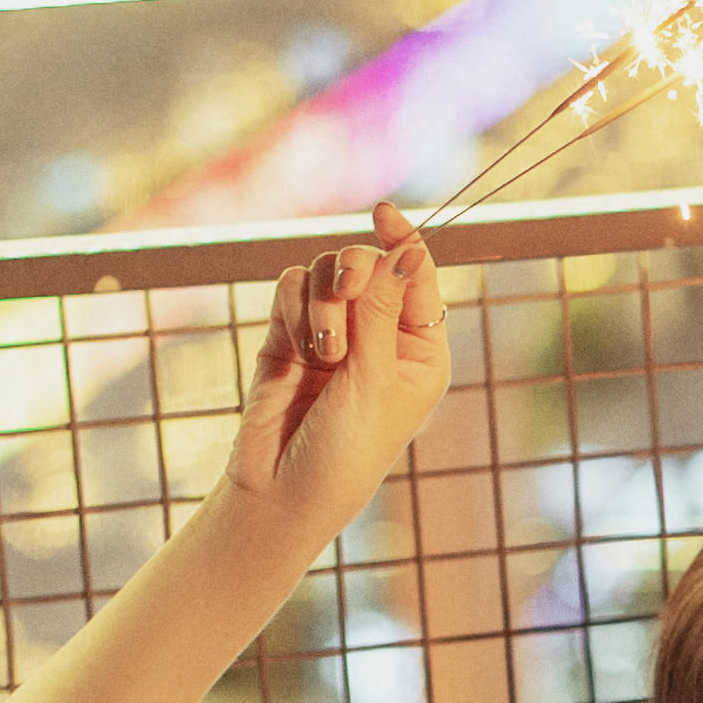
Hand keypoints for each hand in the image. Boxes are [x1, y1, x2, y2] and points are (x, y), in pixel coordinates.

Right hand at [228, 201, 450, 540]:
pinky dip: (291, 309)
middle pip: (365, 263)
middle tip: (342, 297)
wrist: (281, 489)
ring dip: (319, 303)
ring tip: (321, 353)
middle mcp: (379, 335)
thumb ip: (379, 308)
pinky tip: (295, 349)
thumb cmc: (344, 450)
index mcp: (420, 349)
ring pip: (323, 271)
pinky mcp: (290, 333)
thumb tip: (401, 247)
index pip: (416, 276)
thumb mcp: (373, 379)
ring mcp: (334, 332)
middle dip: (350, 276)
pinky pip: (290, 287)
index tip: (382, 214)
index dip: (402, 240)